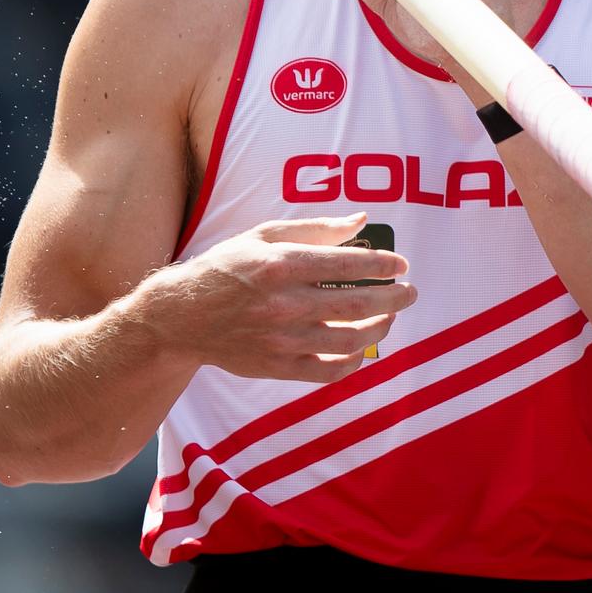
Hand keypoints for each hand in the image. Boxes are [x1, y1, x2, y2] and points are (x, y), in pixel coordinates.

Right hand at [147, 211, 415, 383]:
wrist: (182, 316)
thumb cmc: (226, 268)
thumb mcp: (264, 235)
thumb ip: (316, 228)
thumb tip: (361, 221)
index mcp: (281, 265)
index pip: (348, 264)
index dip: (383, 265)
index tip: (401, 265)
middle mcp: (284, 304)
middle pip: (356, 305)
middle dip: (393, 298)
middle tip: (410, 292)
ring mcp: (281, 340)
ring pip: (348, 341)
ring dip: (379, 329)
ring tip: (390, 317)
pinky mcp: (276, 367)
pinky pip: (327, 371)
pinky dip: (353, 363)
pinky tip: (362, 349)